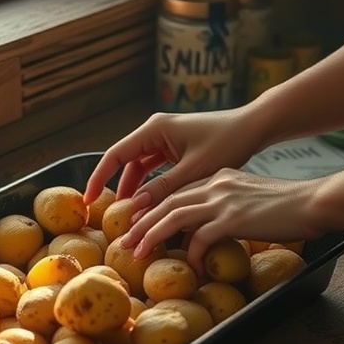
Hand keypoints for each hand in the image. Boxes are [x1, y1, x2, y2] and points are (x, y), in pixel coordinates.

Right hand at [84, 107, 262, 207]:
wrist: (255, 126)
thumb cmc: (229, 141)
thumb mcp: (195, 170)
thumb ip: (164, 188)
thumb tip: (137, 208)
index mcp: (155, 129)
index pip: (115, 155)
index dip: (99, 178)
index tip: (88, 200)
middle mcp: (156, 130)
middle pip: (126, 162)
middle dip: (118, 189)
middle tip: (112, 217)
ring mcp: (166, 138)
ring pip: (141, 167)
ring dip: (136, 190)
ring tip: (132, 216)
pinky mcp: (177, 147)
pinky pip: (156, 168)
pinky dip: (152, 186)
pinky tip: (152, 205)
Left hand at [119, 169, 323, 272]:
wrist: (311, 202)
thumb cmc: (287, 204)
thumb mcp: (249, 197)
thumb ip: (226, 205)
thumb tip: (209, 227)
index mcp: (218, 177)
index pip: (178, 190)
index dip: (155, 207)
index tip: (139, 222)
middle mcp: (216, 184)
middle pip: (167, 201)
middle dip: (142, 222)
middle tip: (126, 240)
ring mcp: (223, 200)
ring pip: (173, 216)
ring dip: (151, 236)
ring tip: (137, 253)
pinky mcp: (232, 219)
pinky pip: (199, 239)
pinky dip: (190, 255)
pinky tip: (190, 269)